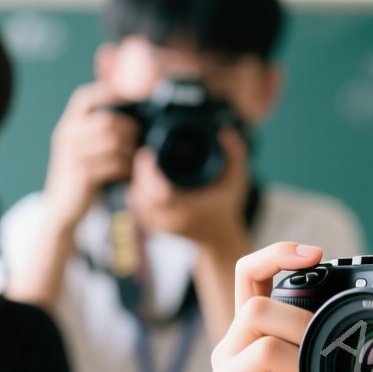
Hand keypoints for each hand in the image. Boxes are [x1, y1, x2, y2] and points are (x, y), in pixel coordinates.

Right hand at [44, 82, 137, 230]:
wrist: (64, 209)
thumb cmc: (83, 178)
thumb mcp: (86, 151)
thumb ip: (100, 133)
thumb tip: (135, 120)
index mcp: (68, 127)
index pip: (84, 99)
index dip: (107, 92)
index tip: (130, 96)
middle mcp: (66, 136)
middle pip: (107, 120)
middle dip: (129, 129)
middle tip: (140, 140)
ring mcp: (72, 154)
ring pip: (112, 141)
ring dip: (130, 150)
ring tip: (134, 159)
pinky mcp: (81, 173)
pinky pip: (113, 163)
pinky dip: (126, 168)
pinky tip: (128, 173)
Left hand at [127, 126, 249, 250]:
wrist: (221, 240)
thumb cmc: (227, 207)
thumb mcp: (236, 180)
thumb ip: (235, 154)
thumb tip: (225, 131)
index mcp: (191, 209)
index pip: (160, 193)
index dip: (147, 172)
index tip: (147, 153)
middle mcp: (175, 221)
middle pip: (143, 197)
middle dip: (139, 175)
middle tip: (144, 156)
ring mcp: (164, 227)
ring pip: (137, 205)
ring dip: (136, 185)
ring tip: (143, 168)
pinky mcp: (157, 229)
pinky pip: (138, 212)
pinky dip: (136, 197)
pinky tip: (141, 184)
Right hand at [207, 241, 327, 371]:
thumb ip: (322, 346)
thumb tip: (365, 313)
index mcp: (247, 337)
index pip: (248, 275)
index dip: (277, 255)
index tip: (315, 252)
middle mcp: (228, 355)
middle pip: (255, 310)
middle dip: (301, 321)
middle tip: (333, 343)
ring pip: (262, 348)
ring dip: (305, 361)